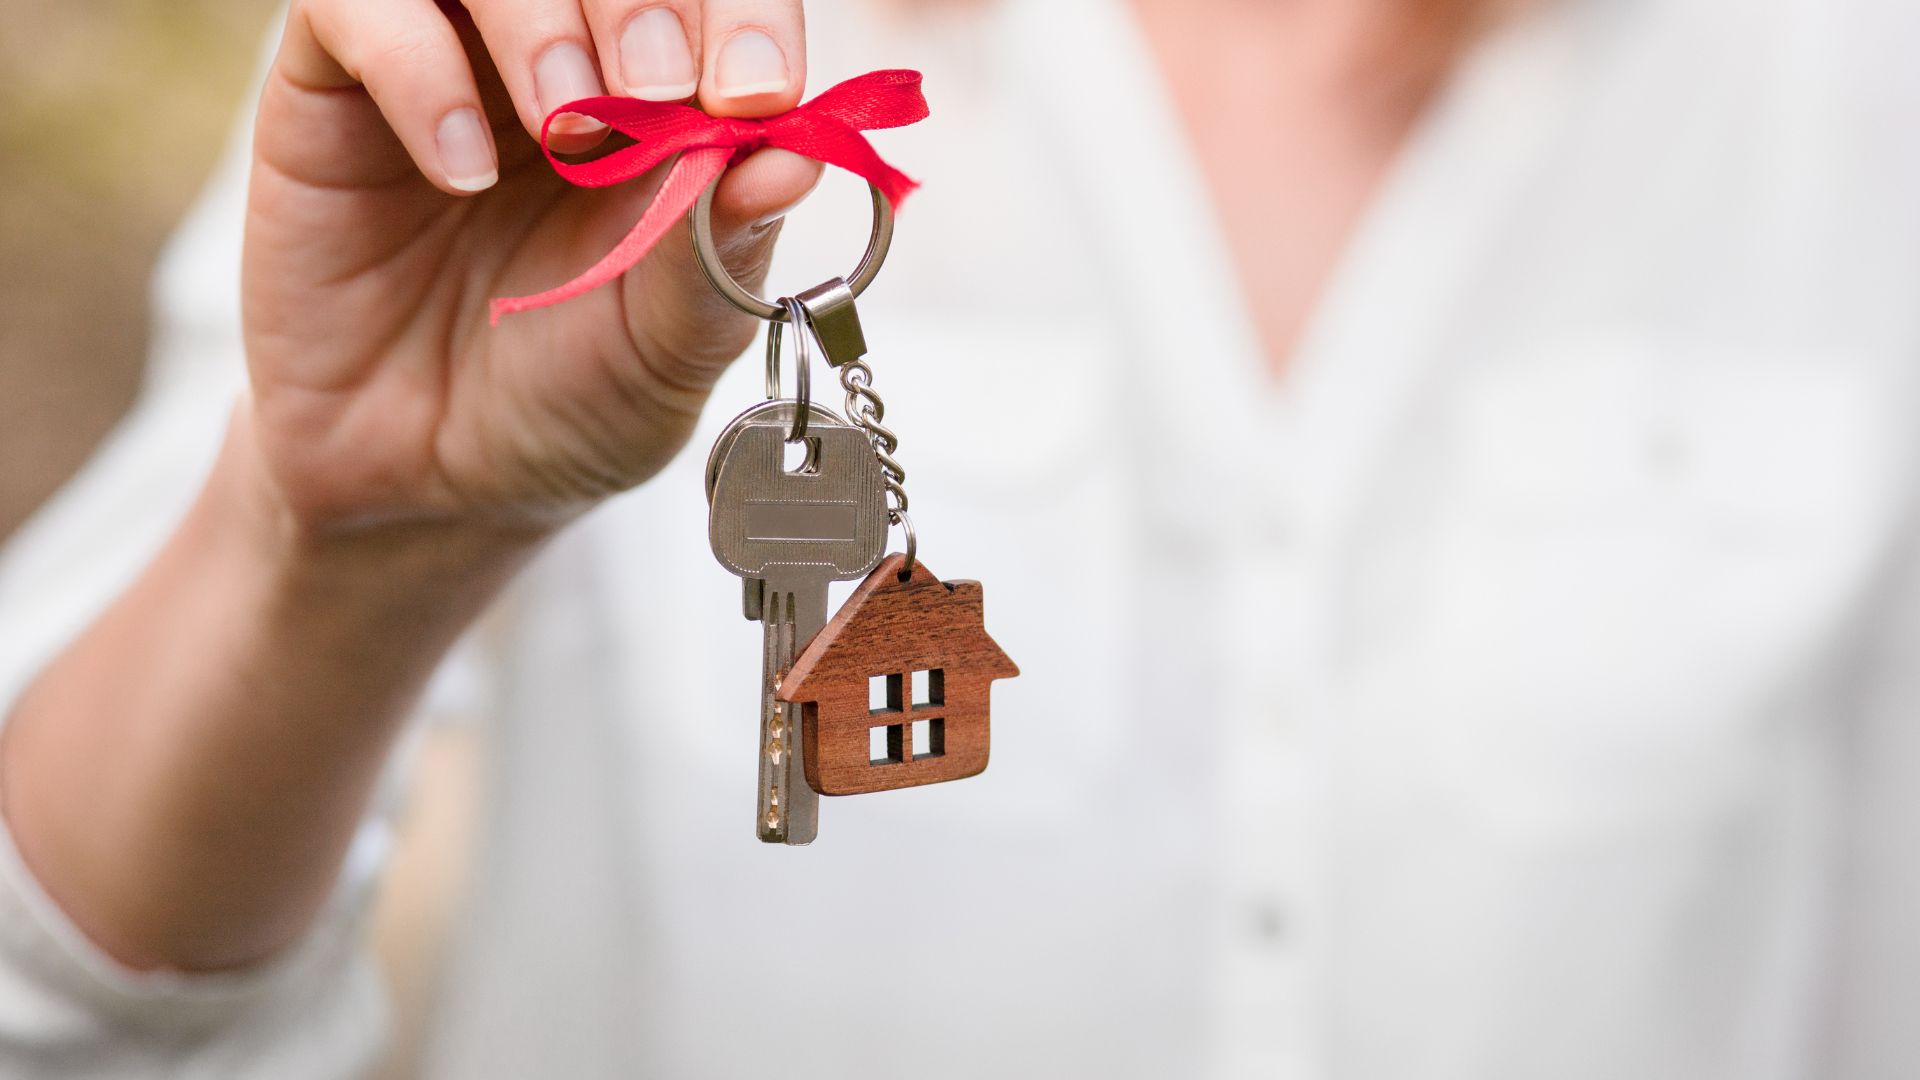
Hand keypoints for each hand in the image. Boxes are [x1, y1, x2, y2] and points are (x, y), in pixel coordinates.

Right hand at [243, 0, 820, 536]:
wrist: (428, 485)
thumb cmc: (563, 402)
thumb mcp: (669, 348)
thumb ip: (723, 251)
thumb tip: (796, 157)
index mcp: (670, 102)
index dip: (747, 12)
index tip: (758, 87)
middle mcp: (564, 57)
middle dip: (649, 1)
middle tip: (659, 89)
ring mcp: (449, 61)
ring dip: (541, 18)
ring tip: (565, 130)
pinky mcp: (332, 87)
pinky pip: (354, 6)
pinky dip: (417, 66)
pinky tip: (461, 167)